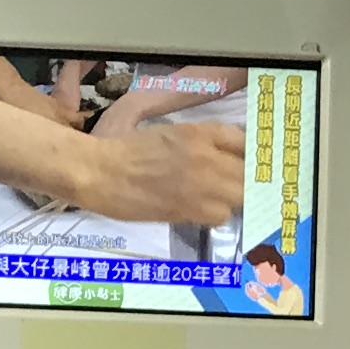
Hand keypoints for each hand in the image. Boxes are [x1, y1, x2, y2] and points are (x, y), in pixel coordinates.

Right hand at [85, 102, 246, 230]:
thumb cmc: (128, 150)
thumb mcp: (170, 133)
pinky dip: (213, 215)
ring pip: (237, 198)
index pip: (243, 142)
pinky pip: (218, 216)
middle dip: (245, 181)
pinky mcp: (188, 210)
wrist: (99, 172)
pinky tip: (199, 209)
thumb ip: (202, 141)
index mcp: (199, 133)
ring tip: (215, 199)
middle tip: (236, 185)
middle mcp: (205, 157)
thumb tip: (229, 156)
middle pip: (247, 174)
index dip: (249, 155)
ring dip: (230, 200)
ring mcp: (198, 185)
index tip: (249, 164)